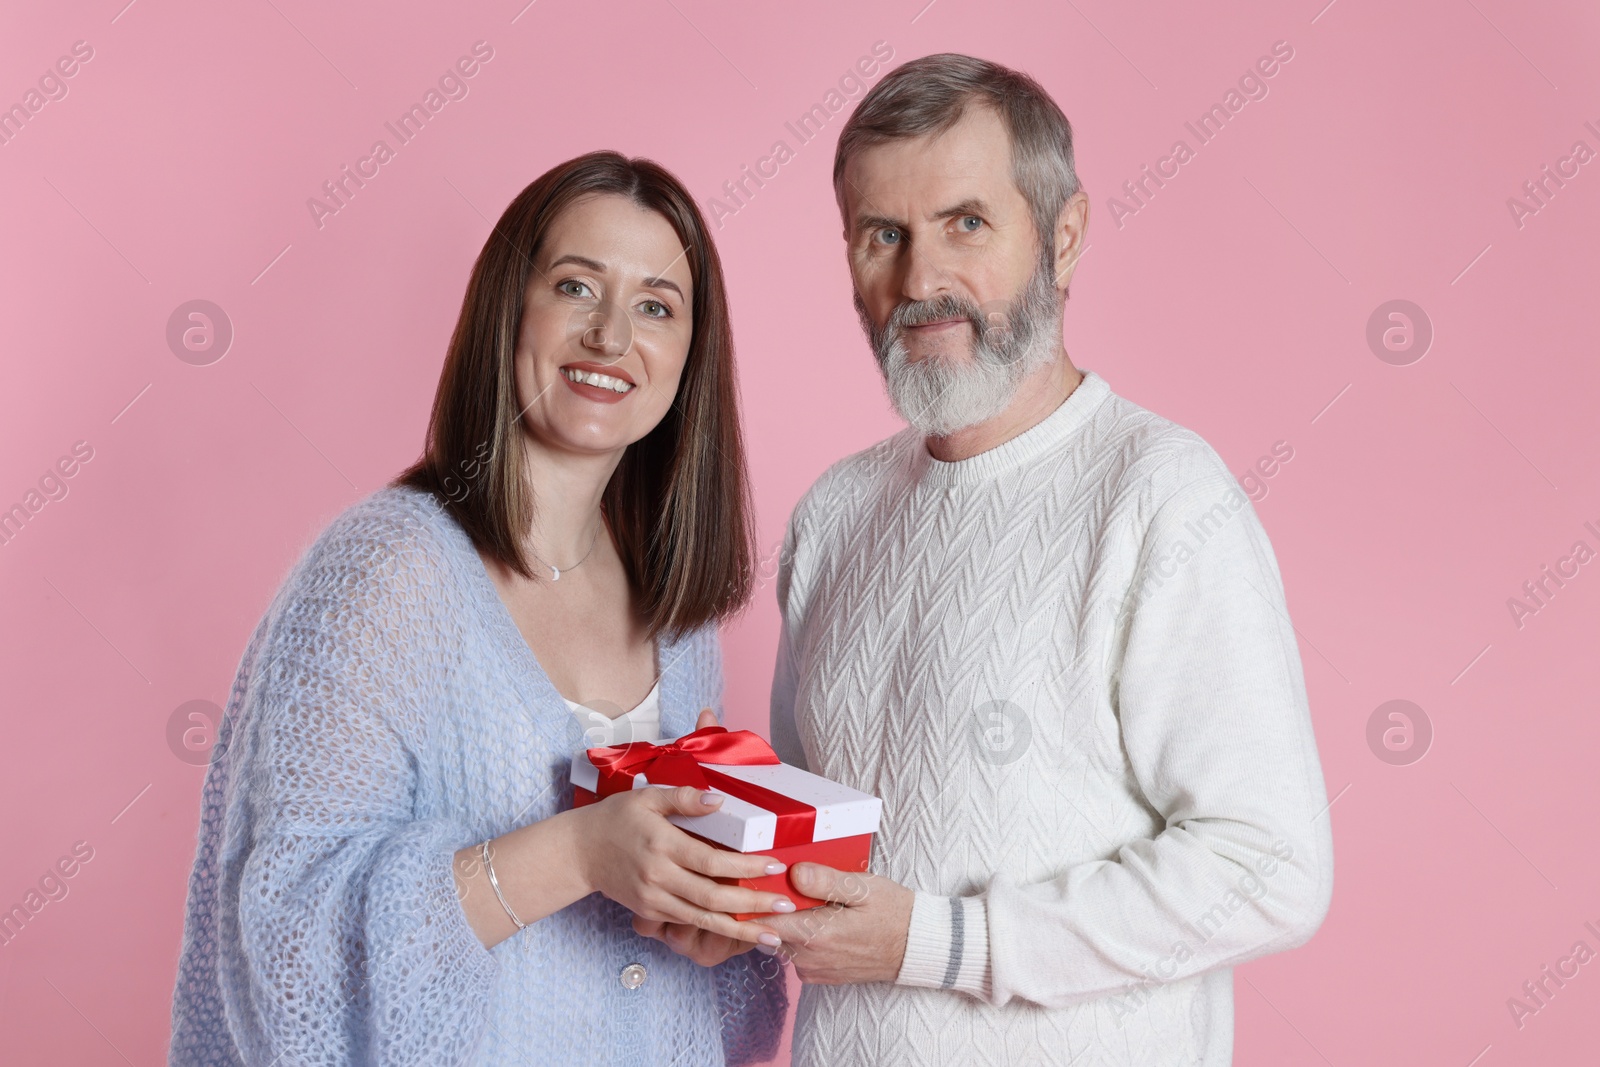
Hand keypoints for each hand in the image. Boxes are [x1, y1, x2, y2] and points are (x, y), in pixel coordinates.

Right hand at [630, 709, 780, 966]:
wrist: (579, 852)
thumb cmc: (616, 818)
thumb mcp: (647, 796)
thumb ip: (683, 797)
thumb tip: (719, 800)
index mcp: (661, 844)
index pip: (711, 860)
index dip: (745, 866)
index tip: (776, 865)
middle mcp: (658, 877)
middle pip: (712, 897)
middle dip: (752, 904)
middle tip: (787, 906)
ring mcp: (654, 900)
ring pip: (703, 920)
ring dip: (741, 929)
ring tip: (774, 935)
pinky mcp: (652, 913)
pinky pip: (690, 924)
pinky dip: (718, 931)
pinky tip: (742, 933)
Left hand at [759, 863, 913, 984]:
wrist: (915, 946)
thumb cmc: (892, 912)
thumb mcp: (863, 887)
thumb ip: (825, 881)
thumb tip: (794, 872)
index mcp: (815, 935)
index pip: (763, 920)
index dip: (761, 898)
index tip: (768, 881)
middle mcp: (808, 959)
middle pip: (770, 929)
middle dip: (775, 907)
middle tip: (795, 885)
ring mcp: (812, 970)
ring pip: (782, 940)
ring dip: (789, 921)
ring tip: (812, 902)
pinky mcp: (818, 975)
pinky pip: (796, 953)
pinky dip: (800, 936)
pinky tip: (821, 920)